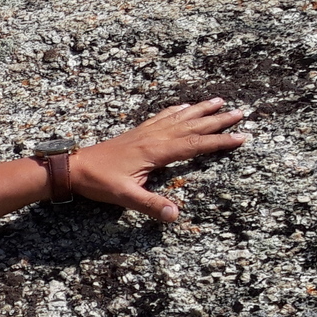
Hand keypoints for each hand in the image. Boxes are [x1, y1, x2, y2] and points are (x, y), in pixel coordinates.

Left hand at [69, 98, 248, 222]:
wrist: (74, 167)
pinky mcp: (137, 133)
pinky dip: (176, 110)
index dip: (219, 141)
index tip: (241, 137)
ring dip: (200, 109)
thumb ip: (151, 205)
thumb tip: (175, 215)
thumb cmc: (99, 182)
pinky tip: (184, 106)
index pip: (195, 144)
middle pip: (192, 126)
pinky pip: (162, 116)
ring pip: (179, 117)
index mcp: (156, 151)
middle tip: (242, 113)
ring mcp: (145, 132)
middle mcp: (154, 137)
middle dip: (218, 120)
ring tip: (219, 101)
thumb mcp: (125, 197)